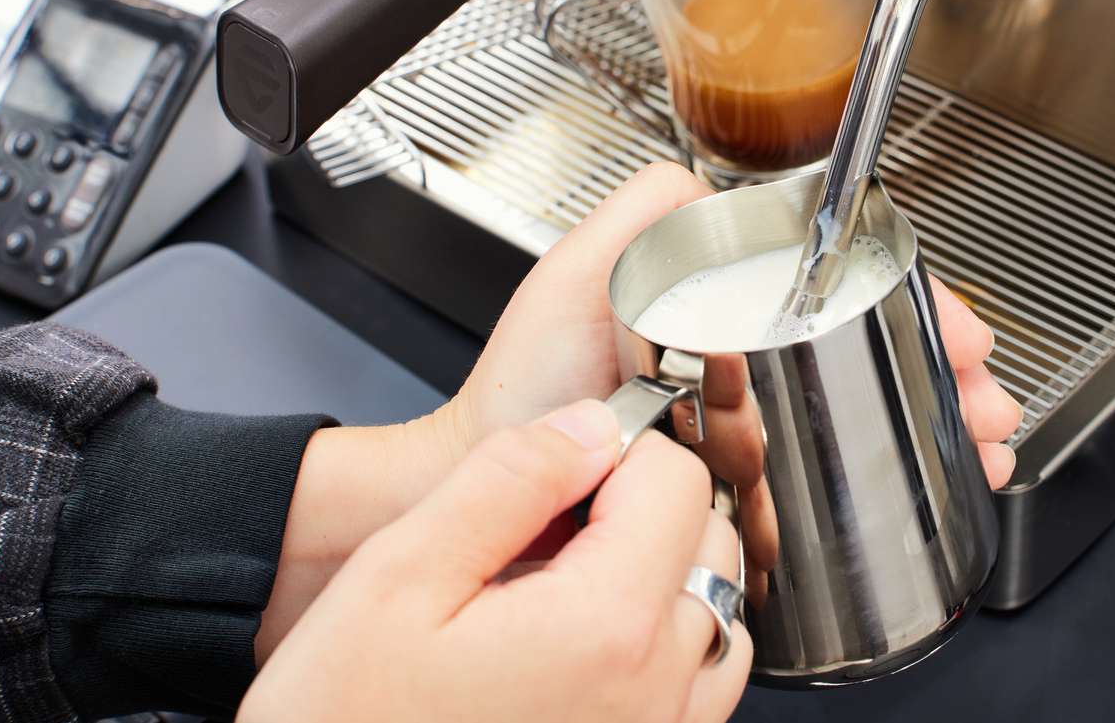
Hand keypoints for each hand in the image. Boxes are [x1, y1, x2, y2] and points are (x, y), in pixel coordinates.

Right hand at [242, 401, 748, 722]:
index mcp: (606, 627)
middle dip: (640, 506)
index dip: (618, 447)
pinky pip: (699, 686)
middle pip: (706, 540)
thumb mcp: (399, 578)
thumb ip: (508, 481)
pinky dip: (666, 643)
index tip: (560, 463)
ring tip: (567, 580)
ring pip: (715, 613)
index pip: (677, 480)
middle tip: (546, 523)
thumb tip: (588, 425)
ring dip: (662, 573)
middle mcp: (656, 690)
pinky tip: (586, 643)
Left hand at [255, 163, 1021, 661]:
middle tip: (987, 396)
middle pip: (869, 349)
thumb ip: (639, 210)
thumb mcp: (580, 273)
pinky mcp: (748, 486)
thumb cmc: (531, 388)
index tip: (954, 326)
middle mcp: (746, 360)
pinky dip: (899, 475)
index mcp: (720, 301)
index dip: (906, 301)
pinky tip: (941, 476)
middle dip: (946, 370)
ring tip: (982, 438)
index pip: (835, 284)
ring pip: (868, 412)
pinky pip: (836, 472)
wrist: (503, 490)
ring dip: (941, 421)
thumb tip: (702, 170)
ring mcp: (752, 426)